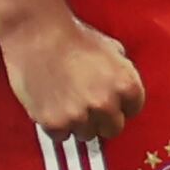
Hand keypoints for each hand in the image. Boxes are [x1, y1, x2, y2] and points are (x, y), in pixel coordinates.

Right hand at [0, 7, 144, 140]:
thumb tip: (123, 88)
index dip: (120, 105)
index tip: (109, 101)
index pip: (133, 110)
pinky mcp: (54, 123)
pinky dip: (56, 126)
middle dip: (102, 119)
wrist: (36, 33)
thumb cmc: (72, 36)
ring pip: (86, 135)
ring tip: (66, 102)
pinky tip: (51, 107)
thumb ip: (122, 72)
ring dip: (78, 123)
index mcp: (127, 86)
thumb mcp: (111, 49)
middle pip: (113, 129)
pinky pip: (61, 137)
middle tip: (87, 106)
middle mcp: (107, 104)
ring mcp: (80, 116)